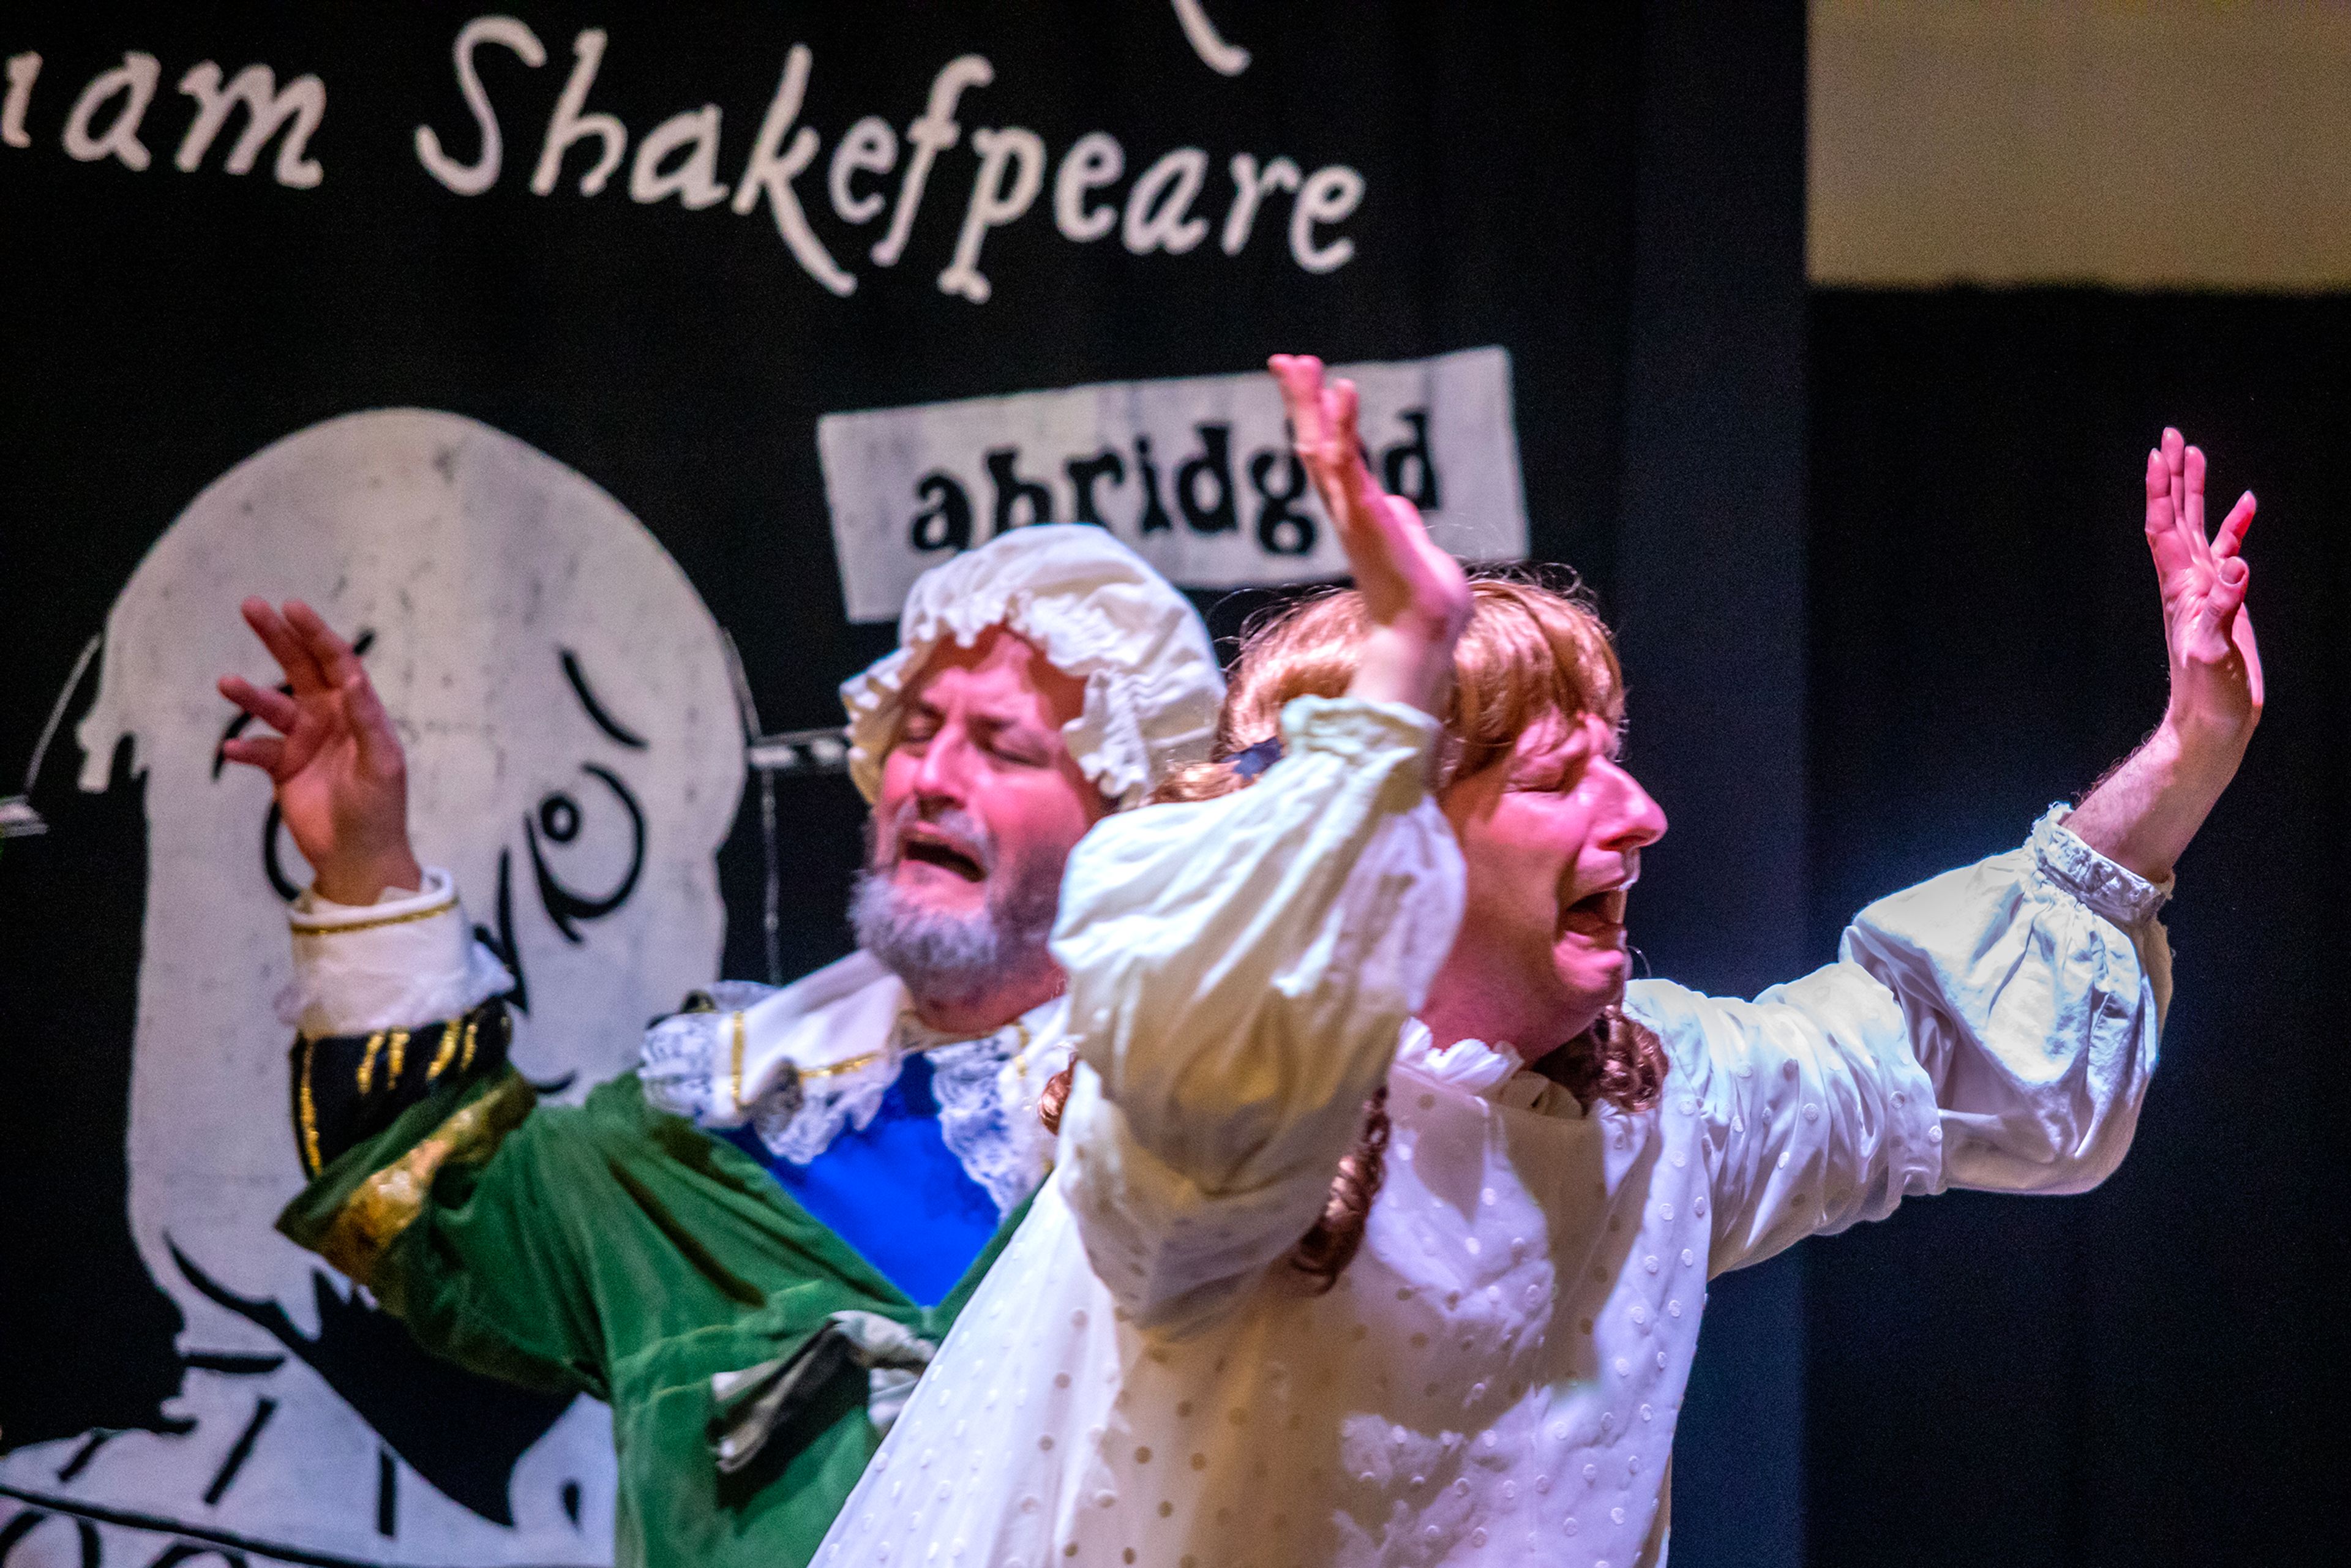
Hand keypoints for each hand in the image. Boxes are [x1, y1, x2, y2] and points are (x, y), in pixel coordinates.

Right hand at [218, 599, 421, 904]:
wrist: (359, 857)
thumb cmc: (380, 809)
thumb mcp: (380, 762)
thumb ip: (366, 719)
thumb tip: (353, 676)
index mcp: (358, 711)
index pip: (336, 662)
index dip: (315, 633)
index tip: (291, 607)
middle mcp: (330, 718)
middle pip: (300, 668)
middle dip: (278, 637)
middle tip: (251, 606)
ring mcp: (304, 741)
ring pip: (271, 707)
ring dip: (250, 695)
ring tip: (226, 683)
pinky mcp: (283, 768)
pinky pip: (258, 750)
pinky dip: (245, 747)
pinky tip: (234, 748)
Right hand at [1270, 353, 1470, 713]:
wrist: (1425, 633)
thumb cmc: (1423, 601)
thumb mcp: (1414, 547)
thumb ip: (1403, 523)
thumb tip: (1402, 506)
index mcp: (1357, 514)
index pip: (1331, 456)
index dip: (1318, 418)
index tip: (1309, 380)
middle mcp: (1346, 510)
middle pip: (1314, 443)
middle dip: (1300, 400)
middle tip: (1285, 358)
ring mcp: (1352, 513)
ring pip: (1321, 447)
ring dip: (1309, 403)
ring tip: (1301, 363)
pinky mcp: (1366, 516)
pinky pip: (1349, 463)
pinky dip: (1343, 426)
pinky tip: (1343, 390)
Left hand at [2145, 427, 2261, 762]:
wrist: (2212, 721)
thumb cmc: (2206, 693)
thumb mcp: (2212, 651)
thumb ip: (2223, 609)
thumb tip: (2238, 566)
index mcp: (2179, 587)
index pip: (2164, 526)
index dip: (2161, 489)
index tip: (2160, 453)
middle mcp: (2186, 581)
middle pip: (2175, 515)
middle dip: (2173, 476)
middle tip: (2172, 435)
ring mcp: (2205, 588)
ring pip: (2197, 527)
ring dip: (2196, 491)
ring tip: (2196, 453)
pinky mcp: (2226, 600)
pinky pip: (2228, 551)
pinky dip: (2234, 525)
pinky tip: (2246, 504)